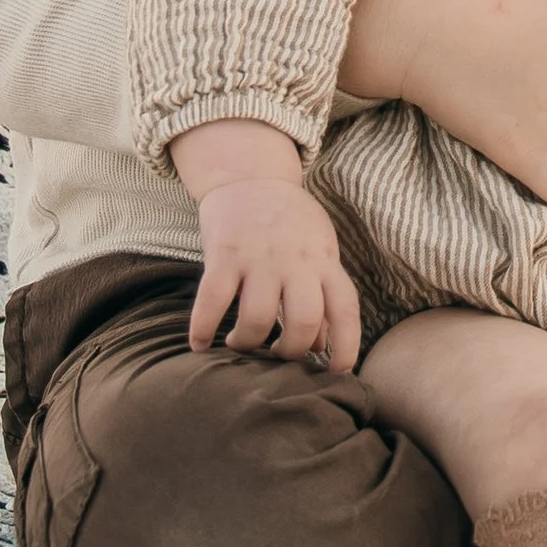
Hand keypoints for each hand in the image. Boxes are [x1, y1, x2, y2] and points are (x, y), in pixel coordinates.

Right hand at [173, 120, 361, 368]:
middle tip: (276, 353)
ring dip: (247, 343)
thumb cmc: (290, 223)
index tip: (337, 371)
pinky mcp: (224, 254)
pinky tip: (199, 344)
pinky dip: (202, 330)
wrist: (251, 175)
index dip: (346, 346)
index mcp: (324, 261)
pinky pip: (211, 302)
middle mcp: (295, 261)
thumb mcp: (318, 252)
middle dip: (290, 351)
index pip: (346, 309)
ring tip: (240, 343)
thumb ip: (322, 295)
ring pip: (258, 319)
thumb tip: (323, 346)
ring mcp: (259, 257)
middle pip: (303, 322)